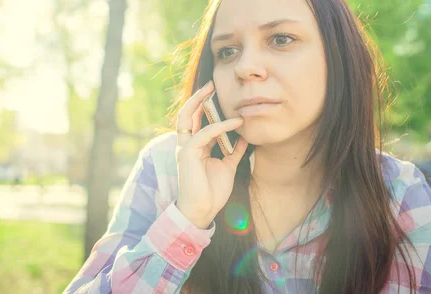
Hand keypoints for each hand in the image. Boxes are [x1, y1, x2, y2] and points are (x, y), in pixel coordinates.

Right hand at [175, 81, 248, 228]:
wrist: (202, 210)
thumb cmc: (212, 191)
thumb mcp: (228, 166)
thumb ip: (235, 150)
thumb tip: (245, 135)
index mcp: (194, 147)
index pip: (195, 120)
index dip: (202, 105)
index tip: (214, 92)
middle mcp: (186, 145)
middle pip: (186, 114)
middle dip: (196, 97)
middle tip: (210, 84)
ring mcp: (185, 148)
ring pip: (188, 117)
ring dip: (200, 102)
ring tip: (213, 90)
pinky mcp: (187, 153)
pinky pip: (204, 133)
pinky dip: (220, 126)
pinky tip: (236, 122)